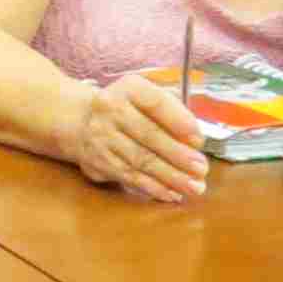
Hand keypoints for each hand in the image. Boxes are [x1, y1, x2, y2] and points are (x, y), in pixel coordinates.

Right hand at [73, 73, 209, 204]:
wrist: (81, 121)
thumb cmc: (129, 110)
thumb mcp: (148, 99)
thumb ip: (172, 114)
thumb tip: (194, 144)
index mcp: (128, 88)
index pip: (155, 102)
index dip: (178, 121)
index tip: (199, 139)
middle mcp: (110, 110)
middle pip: (148, 135)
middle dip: (178, 155)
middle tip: (201, 169)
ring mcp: (100, 136)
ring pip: (140, 161)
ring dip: (170, 177)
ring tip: (193, 186)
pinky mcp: (97, 161)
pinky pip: (129, 177)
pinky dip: (154, 187)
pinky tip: (172, 193)